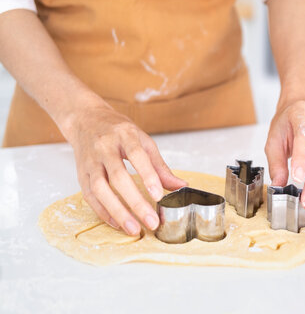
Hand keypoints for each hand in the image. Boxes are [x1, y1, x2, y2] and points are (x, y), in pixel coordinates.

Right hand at [65, 105, 186, 234]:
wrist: (86, 120)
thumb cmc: (118, 130)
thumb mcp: (143, 140)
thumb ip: (160, 166)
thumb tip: (181, 186)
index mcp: (124, 135)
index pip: (137, 155)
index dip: (148, 176)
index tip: (159, 195)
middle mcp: (104, 147)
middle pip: (118, 176)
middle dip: (135, 201)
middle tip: (151, 221)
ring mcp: (90, 161)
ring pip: (99, 189)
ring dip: (117, 211)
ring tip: (134, 228)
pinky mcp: (80, 173)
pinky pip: (89, 195)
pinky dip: (102, 211)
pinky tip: (117, 223)